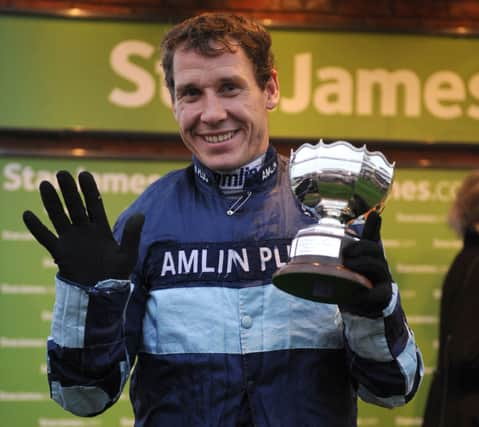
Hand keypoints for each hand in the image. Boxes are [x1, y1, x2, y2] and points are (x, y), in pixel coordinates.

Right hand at [23, 170, 143, 285]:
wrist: (102, 294)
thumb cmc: (116, 274)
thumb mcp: (128, 254)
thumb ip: (132, 234)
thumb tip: (140, 215)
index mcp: (101, 229)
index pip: (94, 204)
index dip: (89, 190)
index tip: (84, 174)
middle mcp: (84, 231)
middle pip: (75, 206)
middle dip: (68, 190)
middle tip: (62, 172)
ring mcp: (71, 240)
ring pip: (59, 217)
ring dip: (51, 202)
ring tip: (45, 184)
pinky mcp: (60, 253)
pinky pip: (46, 238)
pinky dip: (36, 227)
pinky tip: (27, 214)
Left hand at [342, 210, 392, 314]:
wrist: (365, 308)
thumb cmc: (355, 282)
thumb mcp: (346, 268)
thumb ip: (337, 255)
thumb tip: (322, 236)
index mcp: (369, 256)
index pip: (371, 236)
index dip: (372, 225)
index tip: (371, 211)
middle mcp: (378, 264)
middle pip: (375, 249)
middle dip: (361, 247)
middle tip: (346, 252)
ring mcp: (382, 279)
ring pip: (378, 266)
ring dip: (362, 263)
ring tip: (347, 264)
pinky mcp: (383, 295)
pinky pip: (377, 292)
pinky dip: (365, 293)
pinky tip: (355, 293)